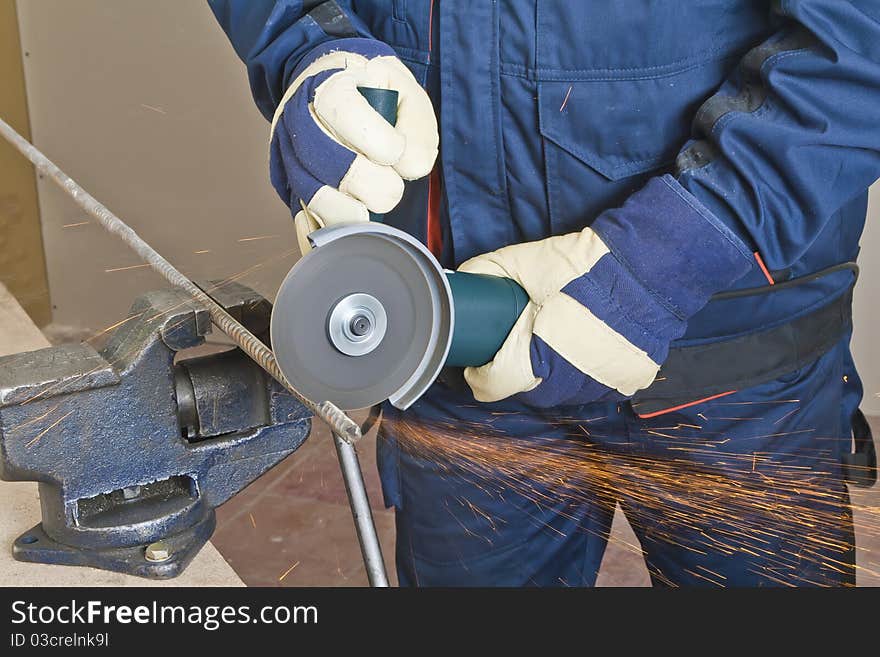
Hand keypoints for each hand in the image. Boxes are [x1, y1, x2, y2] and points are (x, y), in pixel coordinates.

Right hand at [269, 38, 438, 252]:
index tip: (397, 149)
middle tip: (391, 181)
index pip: (349, 119)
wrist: (328, 87)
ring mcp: (289, 157)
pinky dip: (333, 229)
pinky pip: (305, 220)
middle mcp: (299, 122)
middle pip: (336, 168)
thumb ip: (417, 126)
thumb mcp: (405, 90)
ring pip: (319, 199)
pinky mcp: (289, 187)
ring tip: (374, 201)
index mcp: (328, 90)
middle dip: (377, 185)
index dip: (385, 145)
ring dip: (357, 211)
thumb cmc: (371, 91)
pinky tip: (353, 225)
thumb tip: (411, 168)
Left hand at [458, 175, 752, 407]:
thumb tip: (463, 279)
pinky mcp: (629, 381)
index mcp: (536, 357)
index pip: (491, 386)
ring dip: (551, 377)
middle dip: (516, 373)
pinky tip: (584, 350)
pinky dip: (585, 375)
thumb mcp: (526, 260)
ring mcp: (602, 385)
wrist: (648, 264)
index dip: (481, 373)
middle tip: (518, 344)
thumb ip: (489, 270)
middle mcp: (569, 381)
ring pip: (562, 394)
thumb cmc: (584, 264)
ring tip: (552, 344)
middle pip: (526, 392)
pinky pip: (595, 388)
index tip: (481, 360)